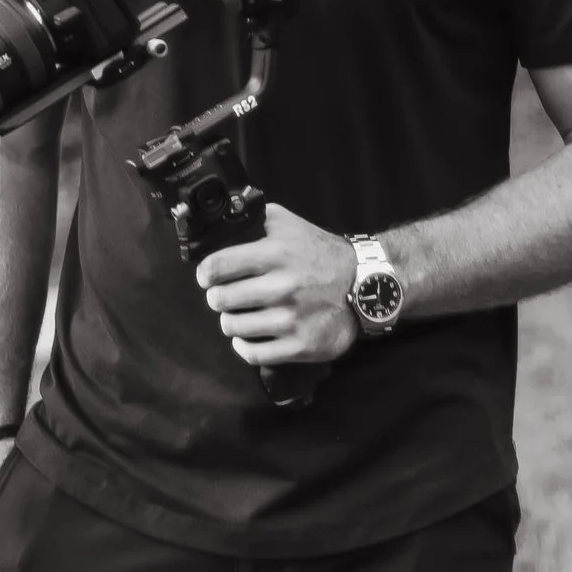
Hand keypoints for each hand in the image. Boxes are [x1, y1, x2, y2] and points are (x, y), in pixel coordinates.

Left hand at [194, 203, 360, 370]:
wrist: (365, 285)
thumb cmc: (321, 254)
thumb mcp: (291, 225)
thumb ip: (257, 219)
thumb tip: (224, 218)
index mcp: (276, 253)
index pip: (218, 266)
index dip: (206, 273)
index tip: (207, 277)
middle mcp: (283, 286)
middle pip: (221, 299)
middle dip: (218, 297)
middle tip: (224, 296)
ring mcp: (291, 319)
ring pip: (233, 327)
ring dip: (230, 321)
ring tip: (238, 315)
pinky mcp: (300, 345)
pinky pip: (253, 353)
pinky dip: (243, 346)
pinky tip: (247, 338)